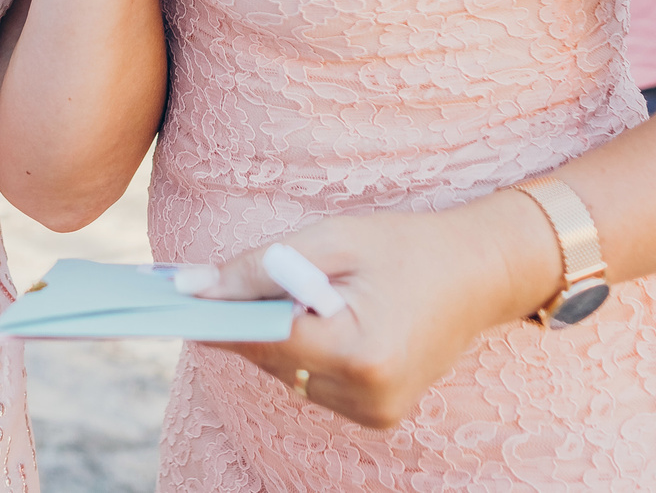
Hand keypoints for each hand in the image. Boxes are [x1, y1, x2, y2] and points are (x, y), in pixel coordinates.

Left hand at [180, 193, 560, 429]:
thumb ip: (261, 266)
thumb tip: (193, 286)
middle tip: (208, 285)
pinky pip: (312, 384)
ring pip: (286, 375)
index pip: (264, 338)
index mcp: (361, 351)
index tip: (172, 296)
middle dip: (242, 320)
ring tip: (279, 293)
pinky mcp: (376, 416)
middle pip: (270, 360)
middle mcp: (368, 396)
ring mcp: (374, 413)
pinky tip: (313, 317)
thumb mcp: (333, 239)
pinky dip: (301, 352)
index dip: (218, 315)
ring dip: (273, 337)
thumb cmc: (408, 245)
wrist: (482, 273)